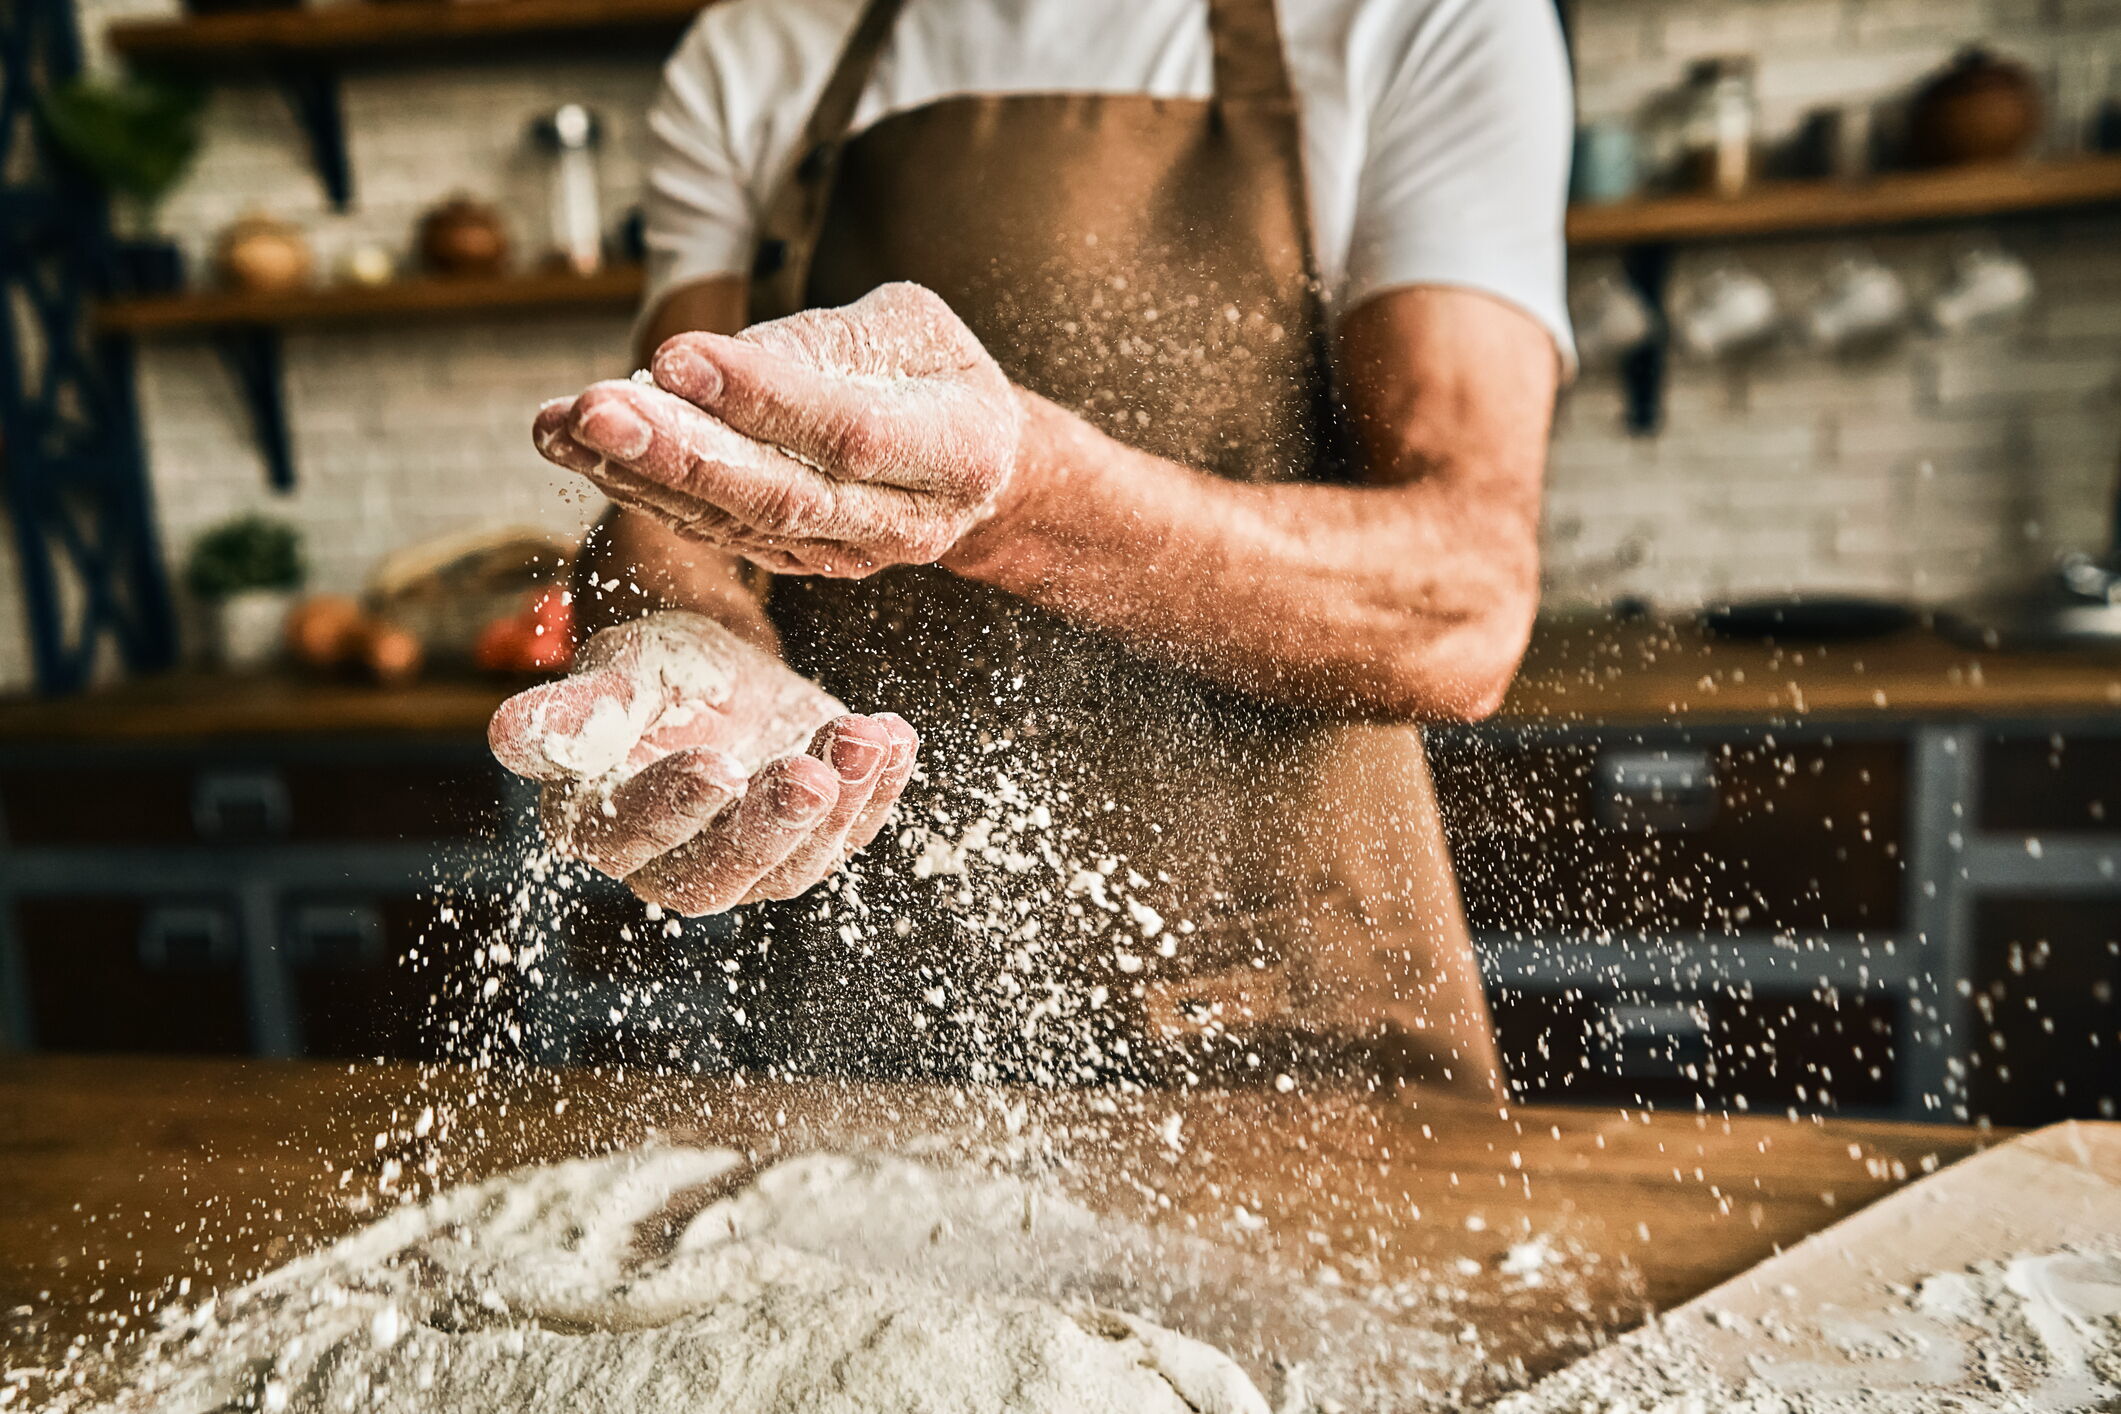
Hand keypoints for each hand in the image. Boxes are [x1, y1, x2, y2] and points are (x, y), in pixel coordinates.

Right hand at [486, 612, 917, 913]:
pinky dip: (881, 791)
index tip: (716, 763)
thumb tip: (505, 738)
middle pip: (718, 874)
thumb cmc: (651, 671)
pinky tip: (894, 738)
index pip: (630, 834)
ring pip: (795, 865)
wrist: (717, 666)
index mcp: (601, 823)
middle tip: (809, 774)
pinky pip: (852, 835)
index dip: (672, 806)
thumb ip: (575, 711)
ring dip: (840, 805)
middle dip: (770, 826)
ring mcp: (749, 861)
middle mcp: (671, 862)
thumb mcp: (615, 672)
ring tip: (865, 736)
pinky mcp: (811, 842)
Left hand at [532, 283, 1024, 576]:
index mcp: (956, 451)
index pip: (848, 432)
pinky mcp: (797, 559)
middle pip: (780, 495)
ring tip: (560, 425)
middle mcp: (902, 520)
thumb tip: (706, 367)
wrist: (980, 469)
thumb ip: (826, 344)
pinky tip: (581, 450)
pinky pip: (717, 530)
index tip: (677, 358)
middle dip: (679, 453)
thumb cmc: (939, 376)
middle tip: (595, 410)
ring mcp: (846, 553)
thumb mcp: (914, 328)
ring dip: (639, 475)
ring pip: (736, 522)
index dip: (762, 399)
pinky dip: (643, 491)